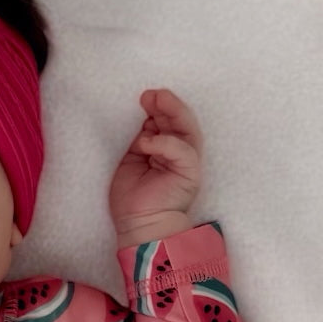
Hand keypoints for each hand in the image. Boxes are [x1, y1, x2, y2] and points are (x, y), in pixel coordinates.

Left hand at [109, 89, 202, 244]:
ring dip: (173, 111)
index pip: (165, 122)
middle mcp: (178, 153)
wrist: (139, 227)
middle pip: (178, 121)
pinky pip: (182, 150)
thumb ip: (141, 141)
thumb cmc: (132, 200)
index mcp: (164, 150)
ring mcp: (187, 162)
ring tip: (156, 100)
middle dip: (166, 104)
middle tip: (150, 94)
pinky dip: (164, 143)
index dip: (157, 108)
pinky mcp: (190, 172)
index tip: (144, 98)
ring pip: (187, 129)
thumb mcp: (131, 160)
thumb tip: (146, 122)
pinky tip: (146, 142)